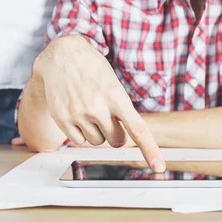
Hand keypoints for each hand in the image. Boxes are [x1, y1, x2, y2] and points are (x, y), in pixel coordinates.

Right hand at [34, 36, 164, 171]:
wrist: (62, 55)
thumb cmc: (92, 69)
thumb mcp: (113, 83)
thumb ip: (121, 108)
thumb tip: (127, 135)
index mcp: (116, 96)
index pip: (137, 129)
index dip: (150, 150)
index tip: (159, 166)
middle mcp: (98, 107)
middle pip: (117, 141)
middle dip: (116, 133)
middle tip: (108, 116)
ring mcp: (79, 114)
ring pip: (97, 142)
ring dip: (97, 131)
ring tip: (89, 108)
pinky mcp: (62, 118)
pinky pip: (79, 141)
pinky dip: (81, 133)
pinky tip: (77, 113)